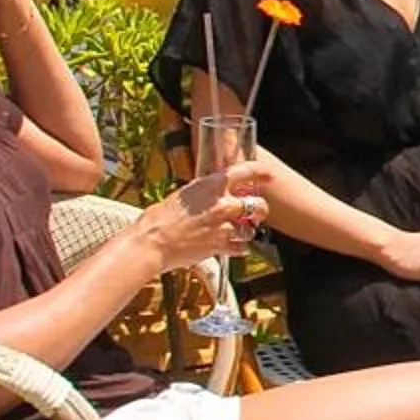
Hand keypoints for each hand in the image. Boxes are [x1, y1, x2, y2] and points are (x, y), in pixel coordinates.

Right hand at [141, 165, 271, 273]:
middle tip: (256, 213)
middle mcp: (222, 204)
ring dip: (246, 231)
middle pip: (258, 205)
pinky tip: (231, 246)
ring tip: (236, 232)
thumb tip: (214, 192)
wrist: (151, 243)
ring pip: (251, 229)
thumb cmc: (159, 218)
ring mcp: (224, 227)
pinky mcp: (221, 246)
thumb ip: (204, 192)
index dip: (260, 171)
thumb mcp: (184, 195)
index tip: (268, 174)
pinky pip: (241, 248)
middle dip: (260, 210)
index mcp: (211, 185)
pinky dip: (239, 248)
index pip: (244, 171)